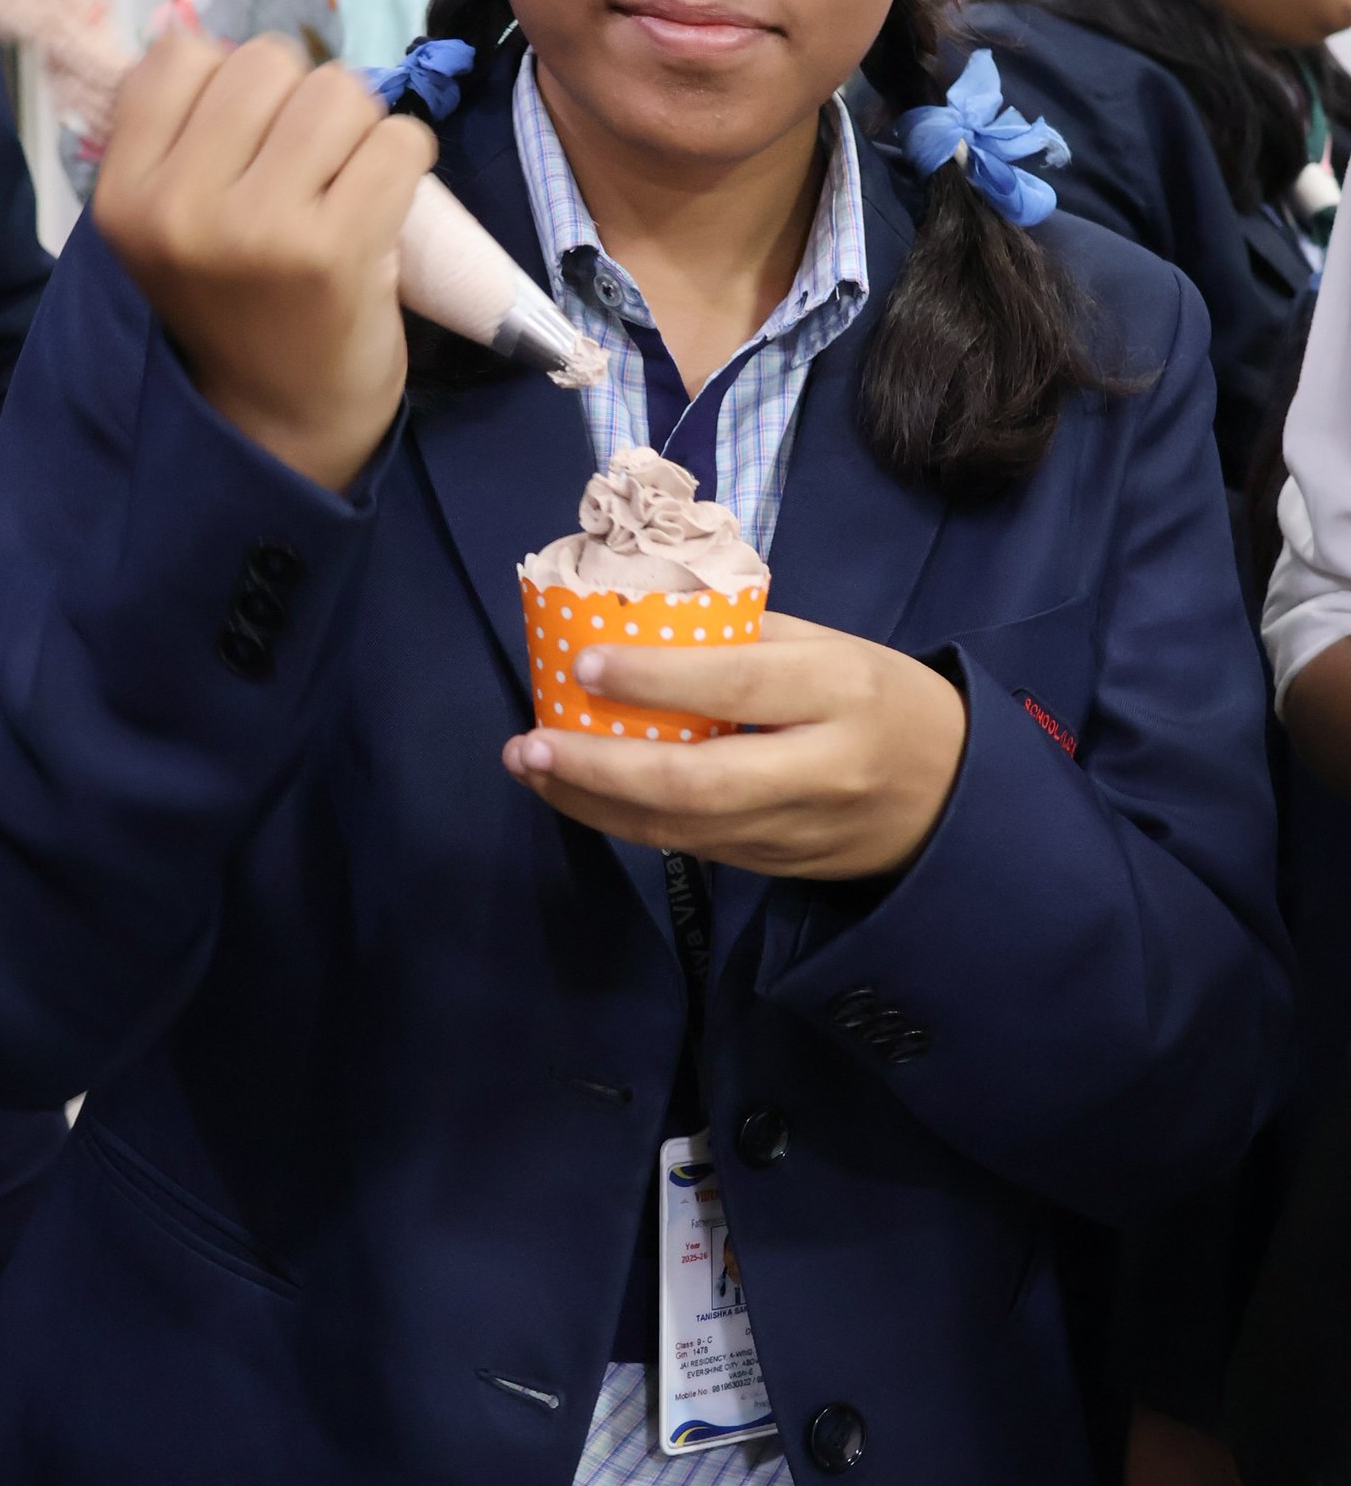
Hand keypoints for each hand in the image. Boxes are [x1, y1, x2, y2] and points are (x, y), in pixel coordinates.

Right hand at [94, 32, 435, 490]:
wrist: (282, 419)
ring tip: (343, 187)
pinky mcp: (335, 250)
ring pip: (338, 91)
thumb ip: (183, 131)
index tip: (247, 138)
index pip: (179, 54)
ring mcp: (258, 228)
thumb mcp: (171, 221)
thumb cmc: (237, 304)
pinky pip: (398, 140)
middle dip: (302, 100)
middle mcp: (178, 207)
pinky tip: (381, 209)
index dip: (230, 80)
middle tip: (307, 168)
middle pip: (268, 62)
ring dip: (358, 129)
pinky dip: (404, 161)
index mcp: (125, 193)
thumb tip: (228, 36)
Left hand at [501, 612, 966, 876]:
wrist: (958, 799)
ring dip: (596, 804)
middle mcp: (821, 768)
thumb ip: (751, 638)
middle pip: (700, 780)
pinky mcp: (782, 868)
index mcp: (841, 690)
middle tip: (528, 744)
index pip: (738, 684)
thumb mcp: (836, 648)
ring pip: (686, 828)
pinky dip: (630, 824)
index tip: (583, 663)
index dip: (656, 678)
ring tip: (532, 768)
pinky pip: (696, 848)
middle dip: (602, 767)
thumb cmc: (884, 699)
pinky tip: (581, 796)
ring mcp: (801, 830)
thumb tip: (648, 617)